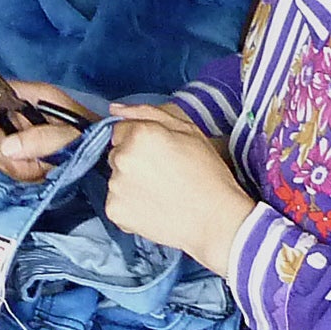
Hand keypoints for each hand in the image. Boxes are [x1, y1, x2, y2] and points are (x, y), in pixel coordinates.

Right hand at [0, 81, 86, 183]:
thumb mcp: (72, 135)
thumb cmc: (95, 136)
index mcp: (33, 97)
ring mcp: (22, 132)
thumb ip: (41, 139)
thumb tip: (5, 147)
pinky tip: (42, 171)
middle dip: (7, 152)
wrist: (107, 154)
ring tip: (43, 167)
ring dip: (18, 166)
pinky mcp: (24, 151)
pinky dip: (24, 172)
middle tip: (32, 162)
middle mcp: (23, 112)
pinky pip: (9, 164)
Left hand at [101, 102, 256, 274]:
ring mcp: (115, 186)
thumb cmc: (208, 174)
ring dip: (130, 183)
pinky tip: (153, 207)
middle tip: (163, 174)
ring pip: (116, 178)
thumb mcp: (188, 131)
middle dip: (133, 160)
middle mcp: (122, 157)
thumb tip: (116, 109)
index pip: (120, 129)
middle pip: (116, 153)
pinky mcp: (114, 211)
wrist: (216, 220)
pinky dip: (130, 205)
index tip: (158, 154)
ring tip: (160, 193)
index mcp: (139, 134)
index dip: (140, 140)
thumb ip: (148, 113)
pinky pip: (116, 201)